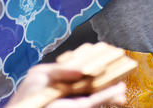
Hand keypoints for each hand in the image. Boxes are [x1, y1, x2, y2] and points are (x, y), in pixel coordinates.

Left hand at [5, 64, 126, 107]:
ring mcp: (78, 97)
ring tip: (125, 78)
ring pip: (100, 89)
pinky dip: (109, 95)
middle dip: (109, 71)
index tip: (109, 50)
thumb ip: (62, 69)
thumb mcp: (41, 75)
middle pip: (95, 77)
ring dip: (114, 85)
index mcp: (64, 77)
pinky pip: (97, 100)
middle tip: (122, 64)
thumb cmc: (27, 96)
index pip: (84, 65)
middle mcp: (73, 87)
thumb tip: (82, 69)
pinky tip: (119, 90)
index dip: (97, 58)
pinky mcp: (80, 106)